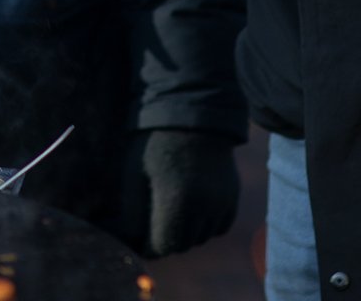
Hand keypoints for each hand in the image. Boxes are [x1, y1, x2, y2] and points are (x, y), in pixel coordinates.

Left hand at [119, 128, 242, 258]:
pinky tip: (190, 207)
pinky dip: (204, 225)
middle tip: (150, 224)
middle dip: (164, 239)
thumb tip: (128, 240)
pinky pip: (218, 227)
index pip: (161, 245)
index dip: (146, 245)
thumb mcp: (134, 173)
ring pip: (200, 238)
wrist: (193, 115)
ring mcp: (221, 203)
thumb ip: (132, 212)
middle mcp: (203, 206)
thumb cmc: (154, 143)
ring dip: (184, 233)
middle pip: (181, 245)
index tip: (136, 236)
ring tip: (169, 211)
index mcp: (175, 200)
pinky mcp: (232, 198)